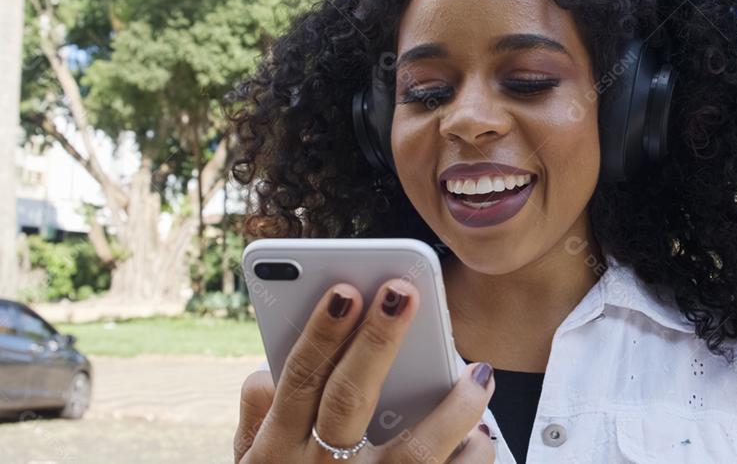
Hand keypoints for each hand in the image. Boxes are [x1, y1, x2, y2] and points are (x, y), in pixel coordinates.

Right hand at [234, 278, 495, 462]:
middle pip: (348, 402)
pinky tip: (481, 436)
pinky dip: (470, 457)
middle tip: (404, 293)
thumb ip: (255, 428)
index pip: (297, 382)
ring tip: (478, 374)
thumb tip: (261, 374)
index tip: (346, 290)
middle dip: (377, 343)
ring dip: (450, 408)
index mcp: (274, 456)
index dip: (321, 334)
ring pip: (412, 453)